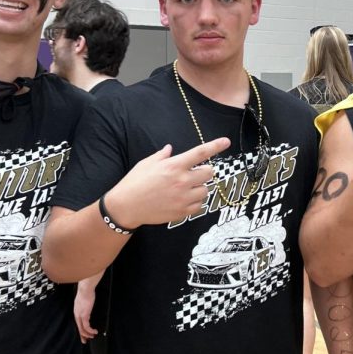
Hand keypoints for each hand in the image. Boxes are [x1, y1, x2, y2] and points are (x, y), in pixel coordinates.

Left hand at [73, 280, 97, 343]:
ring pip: (82, 329)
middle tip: (85, 340)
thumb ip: (84, 306)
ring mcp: (80, 315)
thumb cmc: (86, 292)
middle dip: (82, 335)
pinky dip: (90, 330)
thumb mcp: (83, 300)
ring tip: (93, 335)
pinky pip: (87, 326)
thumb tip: (87, 307)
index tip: (83, 334)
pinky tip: (94, 331)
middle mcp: (76, 314)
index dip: (80, 330)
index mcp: (76, 311)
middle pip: (78, 328)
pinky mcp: (84, 315)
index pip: (77, 323)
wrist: (85, 289)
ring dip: (88, 334)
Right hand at [105, 138, 230, 228]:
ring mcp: (183, 198)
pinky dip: (195, 201)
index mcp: (174, 166)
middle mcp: (182, 181)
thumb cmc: (134, 182)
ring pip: (206, 190)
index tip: (226, 141)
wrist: (126, 206)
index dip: (215, 146)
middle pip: (209, 173)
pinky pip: (199, 205)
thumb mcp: (146, 163)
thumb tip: (170, 149)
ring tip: (185, 188)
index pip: (200, 153)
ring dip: (200, 187)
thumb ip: (162, 156)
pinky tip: (183, 199)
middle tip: (194, 173)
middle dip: (204, 171)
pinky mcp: (182, 212)